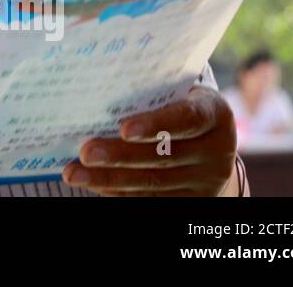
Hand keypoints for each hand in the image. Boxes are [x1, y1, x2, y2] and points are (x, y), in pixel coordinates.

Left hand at [62, 86, 238, 195]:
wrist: (209, 141)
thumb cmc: (178, 104)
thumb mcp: (176, 93)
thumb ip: (149, 92)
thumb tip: (94, 93)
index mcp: (215, 113)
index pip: (188, 118)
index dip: (156, 124)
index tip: (123, 128)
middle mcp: (217, 149)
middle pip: (164, 155)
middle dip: (119, 155)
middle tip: (85, 153)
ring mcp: (208, 179)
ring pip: (154, 182)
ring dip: (110, 179)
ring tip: (75, 173)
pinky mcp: (194, 199)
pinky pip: (153, 198)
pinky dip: (120, 192)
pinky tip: (96, 184)